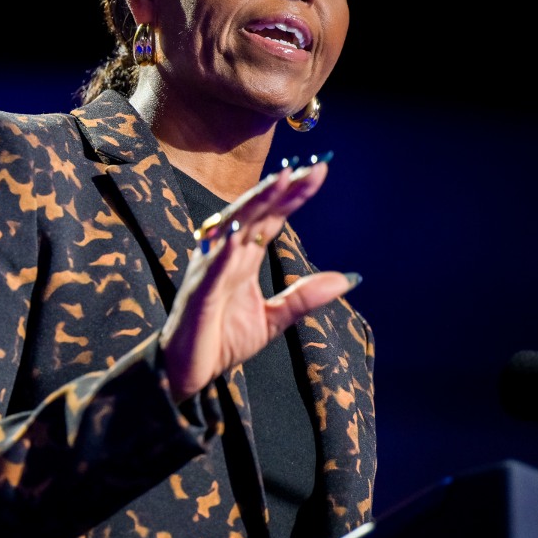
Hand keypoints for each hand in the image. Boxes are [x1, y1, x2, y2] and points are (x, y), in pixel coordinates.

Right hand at [159, 159, 357, 400]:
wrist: (187, 371)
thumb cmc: (222, 339)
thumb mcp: (273, 319)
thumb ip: (305, 297)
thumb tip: (350, 278)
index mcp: (243, 257)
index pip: (272, 217)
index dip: (294, 194)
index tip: (320, 169)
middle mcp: (224, 255)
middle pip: (255, 213)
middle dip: (280, 189)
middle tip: (309, 166)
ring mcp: (209, 271)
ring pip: (232, 228)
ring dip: (254, 204)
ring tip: (278, 182)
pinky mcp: (198, 294)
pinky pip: (211, 269)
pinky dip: (221, 250)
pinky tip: (235, 232)